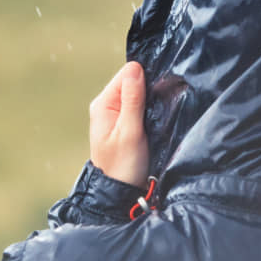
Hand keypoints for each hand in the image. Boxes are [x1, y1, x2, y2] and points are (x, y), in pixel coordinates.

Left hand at [89, 61, 148, 187]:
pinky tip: (153, 121)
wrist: (119, 191)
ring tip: (155, 117)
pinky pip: (139, 107)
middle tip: (157, 109)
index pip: (126, 74)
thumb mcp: (130, 131)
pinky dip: (148, 110)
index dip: (144, 79)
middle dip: (148, 90)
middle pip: (133, 82)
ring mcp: (115, 114)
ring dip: (149, 101)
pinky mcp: (125, 123)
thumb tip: (135, 68)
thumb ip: (133, 99)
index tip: (156, 95)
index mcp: (103, 104)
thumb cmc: (123, 165)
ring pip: (138, 95)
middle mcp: (107, 105)